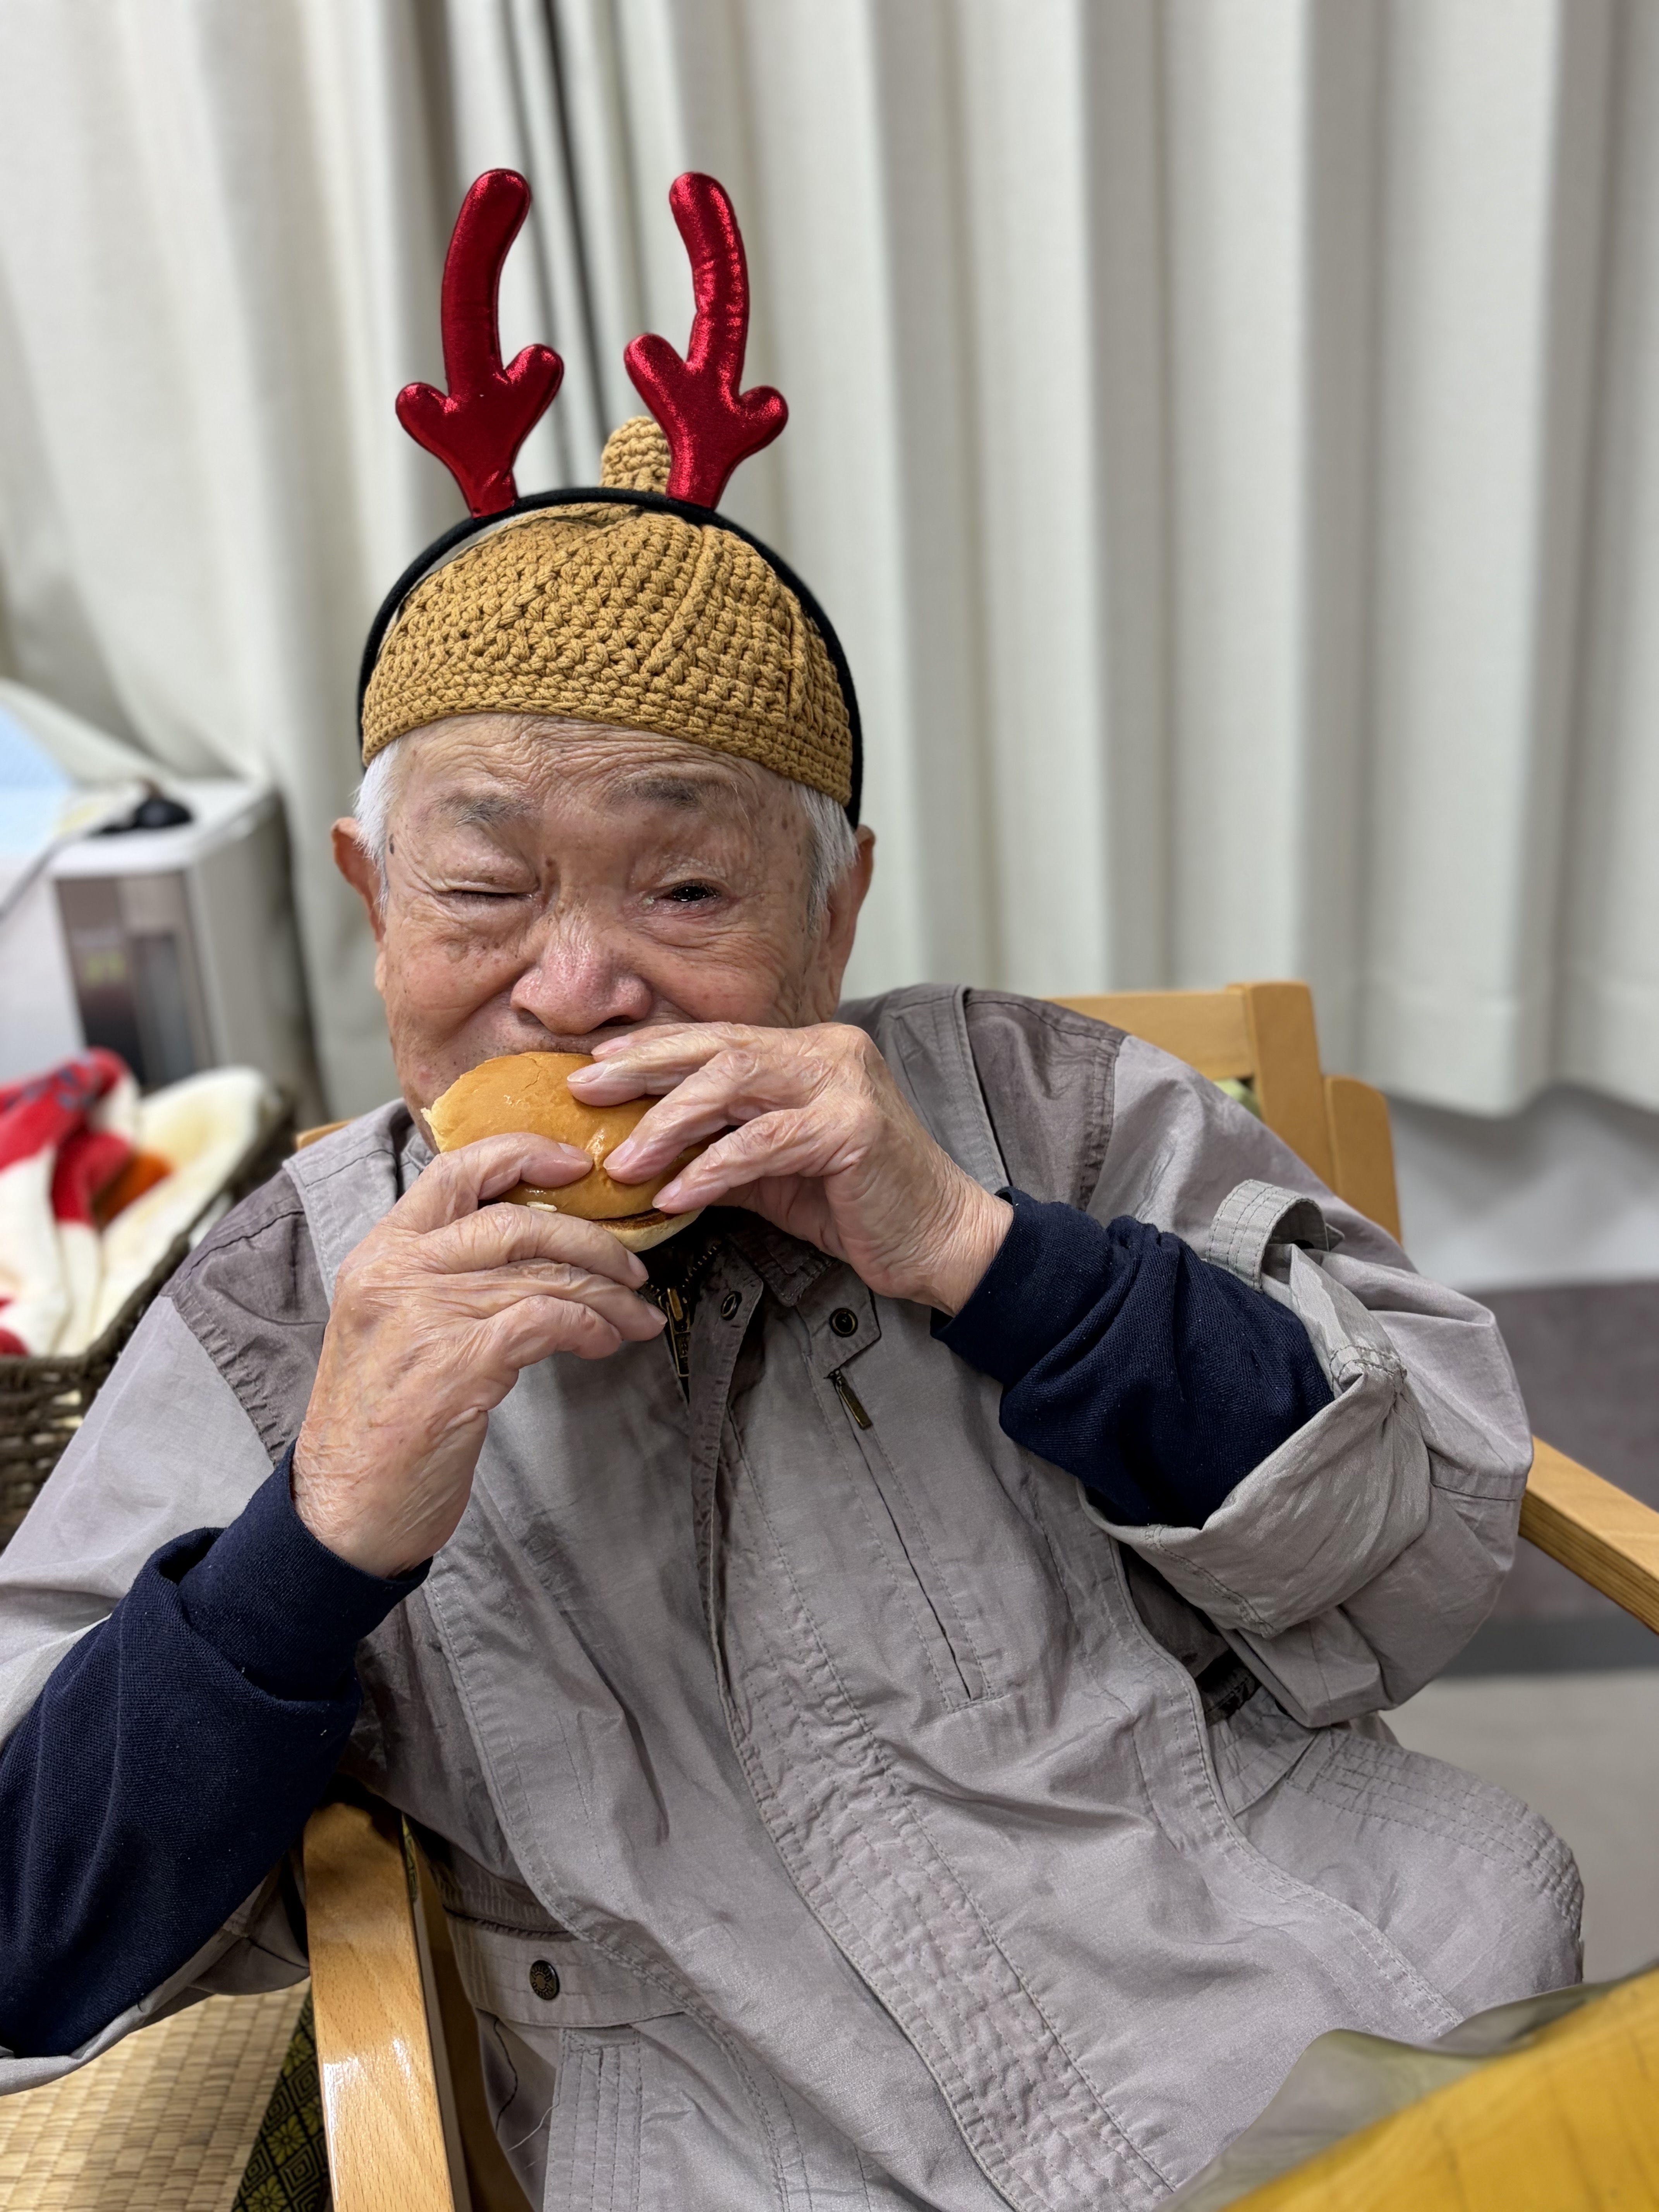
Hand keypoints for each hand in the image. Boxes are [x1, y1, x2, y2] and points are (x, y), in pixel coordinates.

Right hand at [292, 1133, 665, 1576]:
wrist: (344, 1512)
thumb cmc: (380, 1423)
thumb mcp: (397, 1329)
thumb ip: (446, 1280)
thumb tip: (534, 1253)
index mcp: (380, 1255)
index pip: (455, 1171)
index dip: (524, 1154)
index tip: (576, 1166)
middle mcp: (397, 1274)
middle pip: (518, 1220)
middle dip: (592, 1240)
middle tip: (633, 1269)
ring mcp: (423, 1317)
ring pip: (541, 1273)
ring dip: (605, 1295)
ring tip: (632, 1318)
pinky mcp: (456, 1366)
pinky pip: (545, 1318)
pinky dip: (587, 1324)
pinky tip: (603, 1342)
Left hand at [572, 1023, 1010, 1312]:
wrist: (938, 1242)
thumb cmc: (858, 1206)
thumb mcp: (774, 1173)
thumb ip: (719, 1151)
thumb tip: (646, 1153)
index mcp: (811, 1052)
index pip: (719, 1040)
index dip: (654, 1048)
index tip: (595, 1063)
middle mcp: (829, 1053)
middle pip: (719, 1047)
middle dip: (644, 1066)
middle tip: (585, 1088)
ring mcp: (845, 1085)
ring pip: (736, 1084)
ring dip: (670, 1122)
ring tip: (625, 1158)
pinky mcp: (853, 1128)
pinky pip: (764, 1143)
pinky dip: (713, 1168)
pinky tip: (675, 1193)